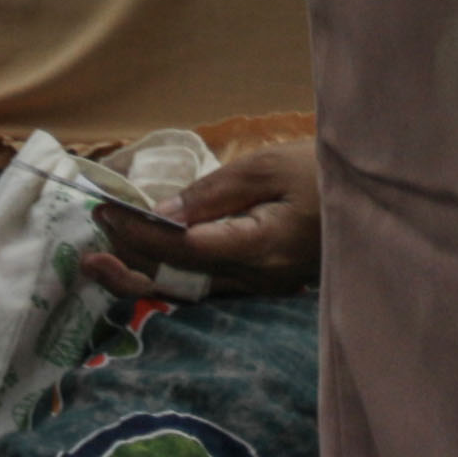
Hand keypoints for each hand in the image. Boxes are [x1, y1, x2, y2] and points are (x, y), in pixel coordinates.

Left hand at [93, 133, 321, 302]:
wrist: (369, 200)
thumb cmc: (322, 171)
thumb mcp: (268, 166)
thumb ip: (214, 192)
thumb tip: (161, 213)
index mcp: (259, 247)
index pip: (183, 249)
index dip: (140, 233)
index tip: (106, 211)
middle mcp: (255, 278)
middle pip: (179, 280)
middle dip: (129, 261)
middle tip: (88, 246)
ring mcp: (258, 287)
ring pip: (187, 290)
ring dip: (143, 273)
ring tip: (101, 261)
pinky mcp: (258, 284)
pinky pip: (204, 285)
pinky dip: (169, 273)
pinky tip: (145, 262)